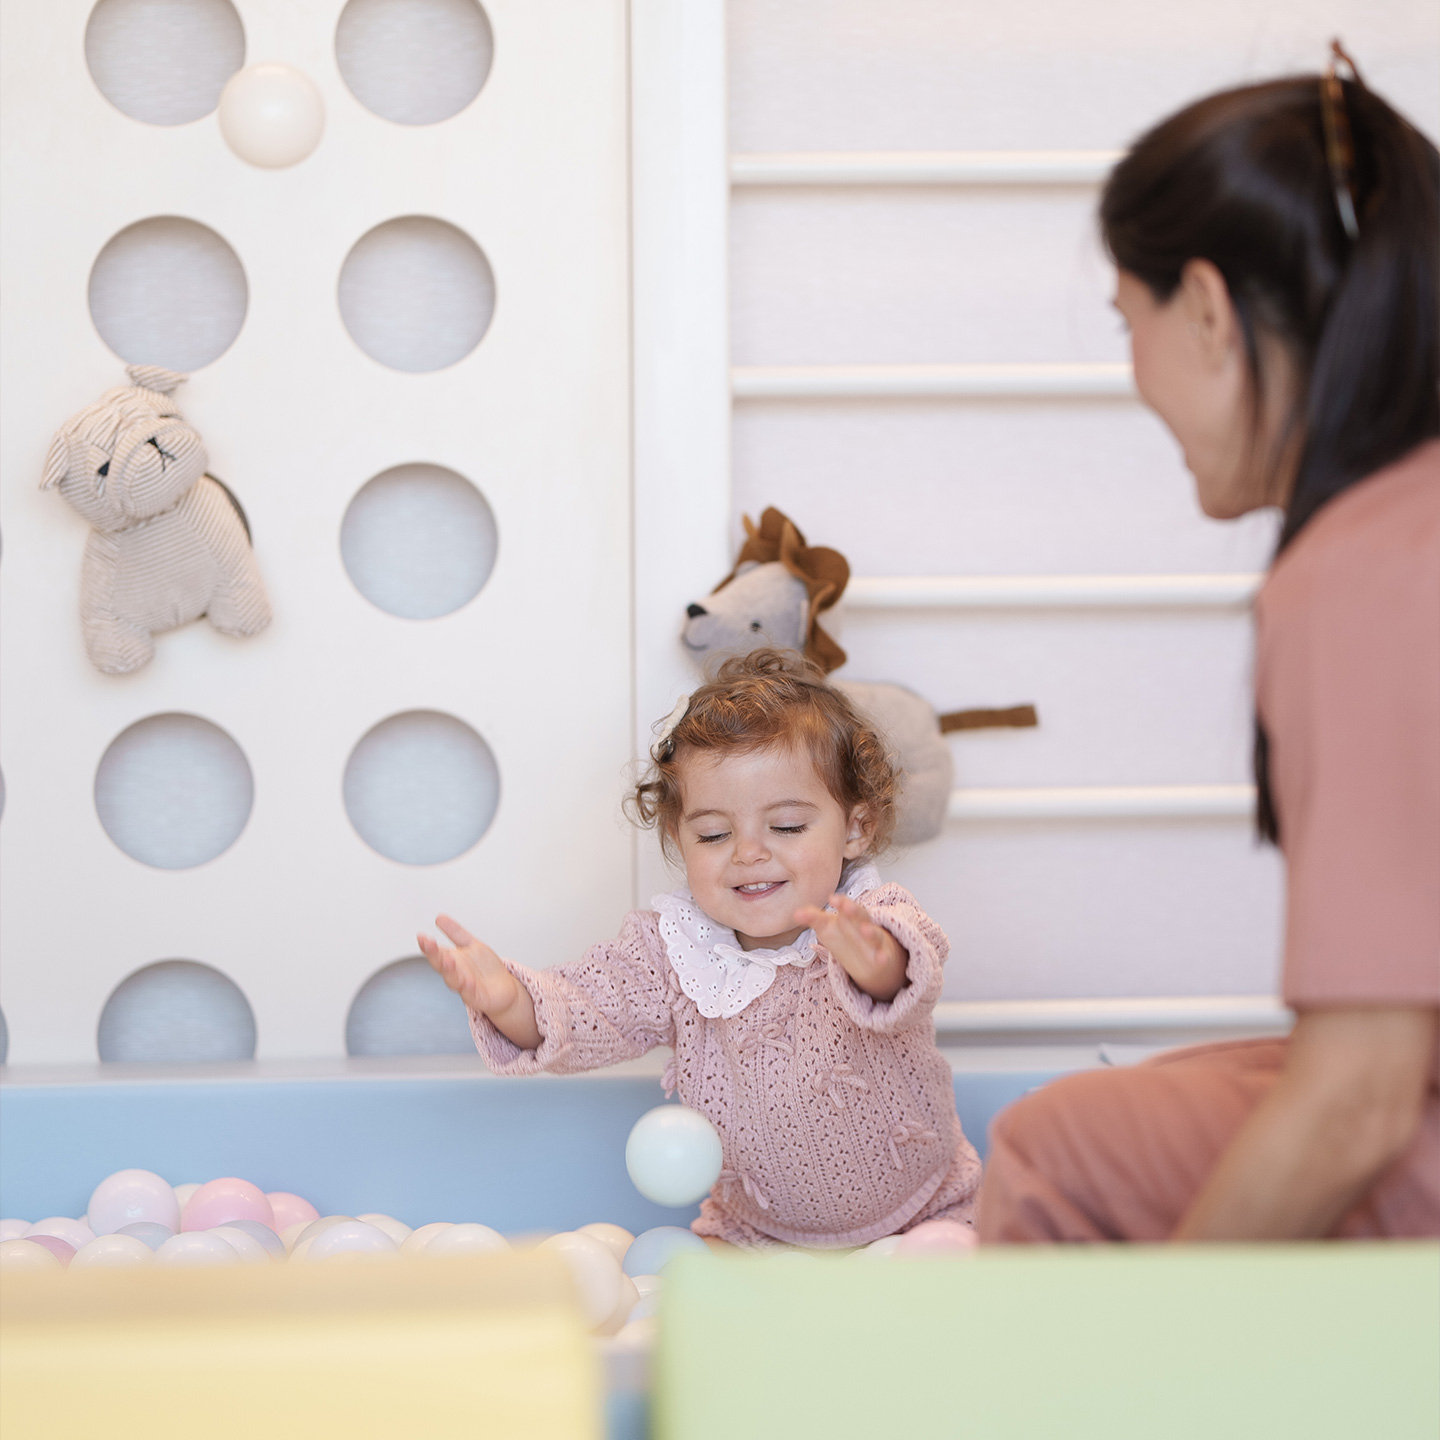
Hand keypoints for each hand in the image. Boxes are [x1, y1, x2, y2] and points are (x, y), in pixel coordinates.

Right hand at [417, 915, 540, 1049]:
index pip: (436, 953)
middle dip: (434, 955)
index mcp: (452, 961)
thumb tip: (439, 917)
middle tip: (428, 943)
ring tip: (448, 960)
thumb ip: (455, 933)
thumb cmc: (485, 969)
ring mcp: (464, 987)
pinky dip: (468, 988)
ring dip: (449, 971)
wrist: (503, 990)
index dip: (428, 945)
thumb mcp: (471, 946)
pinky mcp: (476, 998)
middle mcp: (455, 974)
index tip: (421, 936)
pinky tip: (468, 982)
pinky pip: (470, 994)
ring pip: (453, 980)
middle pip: (441, 965)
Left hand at [793, 894, 907, 1002]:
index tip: (832, 898)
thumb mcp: (828, 926)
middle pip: (861, 915)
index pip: (845, 906)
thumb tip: (795, 913)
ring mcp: (874, 940)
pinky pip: (883, 956)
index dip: (840, 902)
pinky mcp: (882, 956)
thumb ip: (814, 918)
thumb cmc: (846, 936)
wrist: (870, 956)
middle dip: (854, 910)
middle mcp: (863, 925)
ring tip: (865, 930)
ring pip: (874, 935)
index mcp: (849, 916)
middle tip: (846, 907)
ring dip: (870, 932)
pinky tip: (882, 958)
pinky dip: (883, 957)